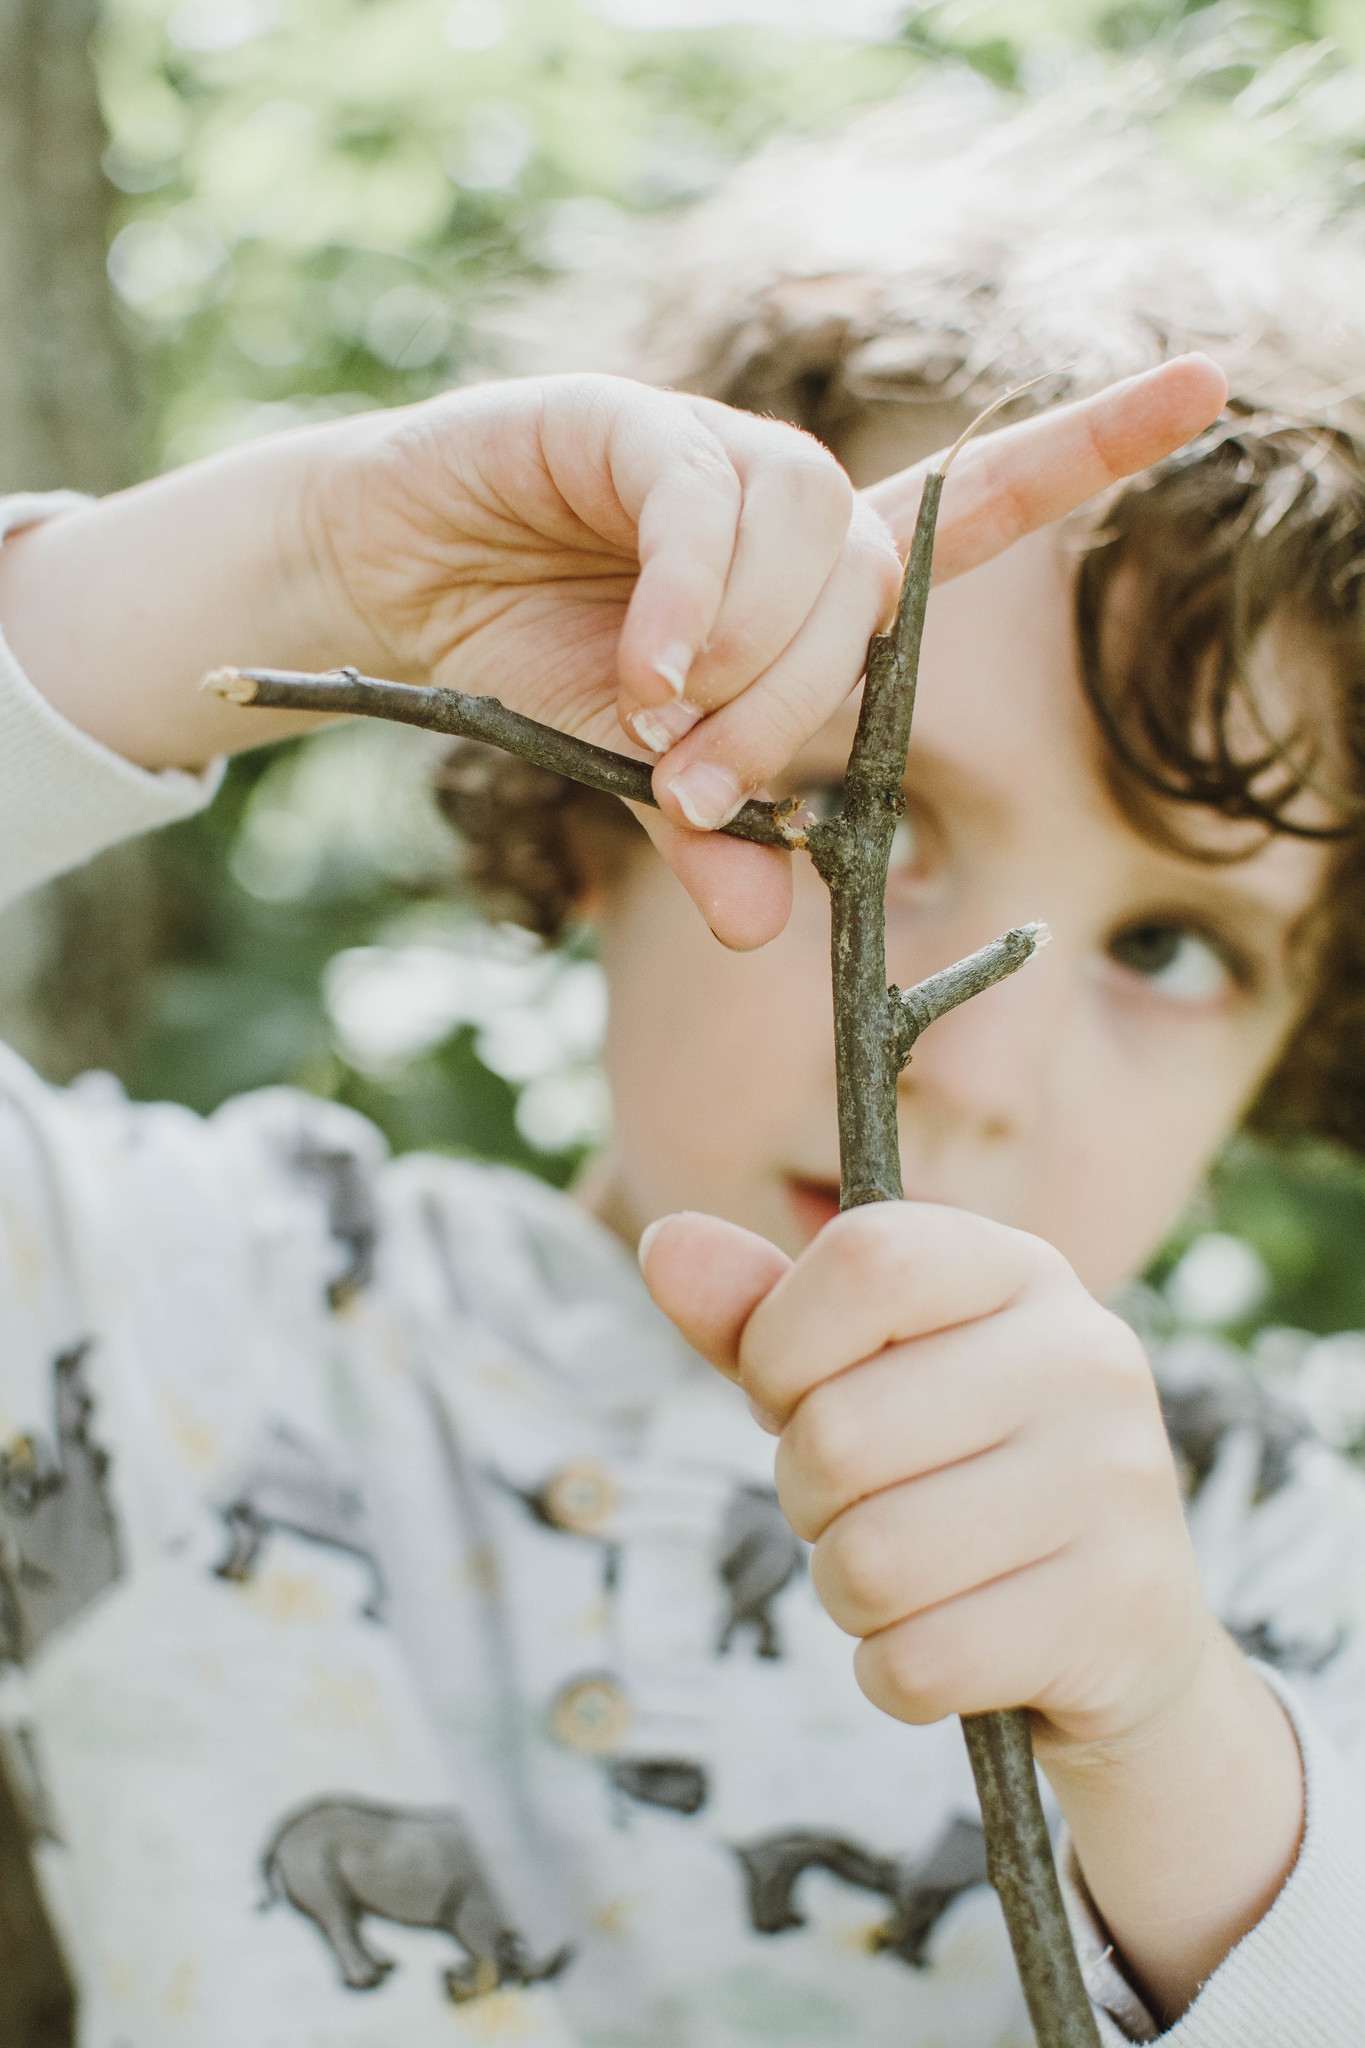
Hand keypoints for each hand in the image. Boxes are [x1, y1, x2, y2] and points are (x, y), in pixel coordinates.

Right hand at [0, 359, 1227, 946]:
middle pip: (868, 608)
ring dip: (735, 679)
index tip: (1209, 383)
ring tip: (647, 726)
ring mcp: (717, 455)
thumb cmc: (539, 670)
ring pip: (801, 565)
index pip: (979, 503)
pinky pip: (703, 511)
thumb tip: (766, 931)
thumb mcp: (640, 776)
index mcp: (818, 574)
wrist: (393, 589)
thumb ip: (716, 837)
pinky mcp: (631, 427)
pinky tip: (642, 672)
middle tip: (696, 787)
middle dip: (790, 724)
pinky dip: (686, 604)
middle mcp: (793, 501)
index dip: (1094, 441)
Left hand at [641, 1202, 1303, 2019]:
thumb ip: (761, 1314)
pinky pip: (918, 1662)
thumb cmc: (958, 1473)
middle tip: (864, 1506)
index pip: (866, 1260)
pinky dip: (894, 1672)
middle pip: (840, 1432)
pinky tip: (949, 1643)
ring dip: (847, 1592)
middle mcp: (1089, 1358)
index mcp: (1024, 1271)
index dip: (780, 1346)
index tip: (784, 1398)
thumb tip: (663, 1244)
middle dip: (807, 1495)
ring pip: (871, 1561)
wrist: (1123, 1635)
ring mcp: (1117, 1484)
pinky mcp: (1119, 1614)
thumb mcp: (867, 1374)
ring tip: (905, 1577)